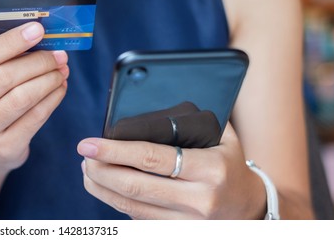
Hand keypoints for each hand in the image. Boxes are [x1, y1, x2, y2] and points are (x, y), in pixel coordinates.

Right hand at [0, 22, 68, 174]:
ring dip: (48, 79)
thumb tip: (35, 34)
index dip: (10, 42)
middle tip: (59, 54)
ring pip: (21, 98)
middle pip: (3, 78)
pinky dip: (52, 98)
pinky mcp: (3, 149)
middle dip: (37, 61)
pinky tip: (60, 88)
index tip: (37, 29)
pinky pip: (34, 117)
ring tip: (62, 69)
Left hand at [77, 123, 266, 218]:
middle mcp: (199, 199)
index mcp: (209, 168)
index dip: (115, 151)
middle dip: (101, 170)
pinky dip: (117, 203)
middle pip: (135, 186)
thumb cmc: (229, 163)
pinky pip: (139, 219)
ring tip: (88, 169)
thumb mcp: (221, 137)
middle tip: (84, 155)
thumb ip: (188, 121)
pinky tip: (105, 188)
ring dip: (102, 188)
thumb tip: (144, 105)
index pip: (152, 158)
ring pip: (131, 207)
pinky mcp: (178, 233)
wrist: (249, 207)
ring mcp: (187, 222)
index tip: (89, 143)